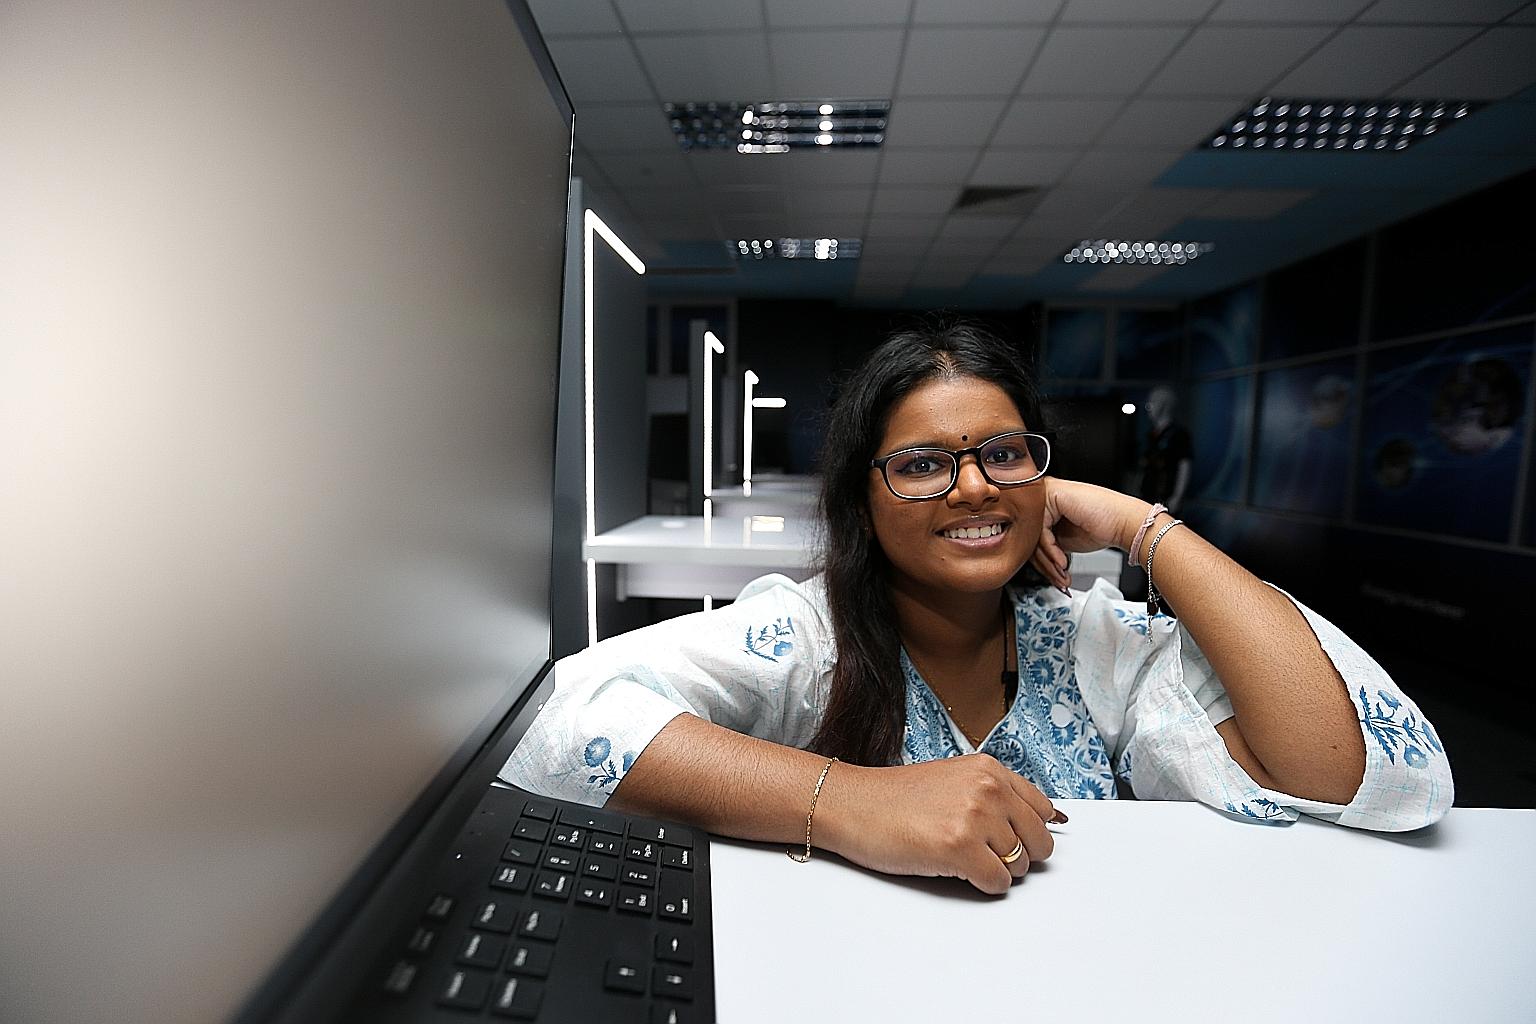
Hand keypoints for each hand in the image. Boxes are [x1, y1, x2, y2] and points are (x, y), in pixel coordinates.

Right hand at [816, 754, 1064, 894]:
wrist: (852, 804)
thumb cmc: (894, 798)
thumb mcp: (954, 779)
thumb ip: (993, 794)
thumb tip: (1043, 820)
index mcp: (990, 770)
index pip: (1043, 810)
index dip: (1029, 832)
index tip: (1013, 840)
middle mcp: (988, 788)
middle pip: (1039, 842)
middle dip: (1018, 856)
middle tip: (983, 854)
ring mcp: (975, 817)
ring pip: (1020, 866)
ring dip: (996, 871)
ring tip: (962, 859)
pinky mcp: (959, 848)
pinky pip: (997, 884)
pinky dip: (982, 886)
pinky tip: (955, 870)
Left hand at [1029, 477, 1145, 590]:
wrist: (1125, 523)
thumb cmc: (1102, 528)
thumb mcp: (1063, 540)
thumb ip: (1044, 544)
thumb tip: (1027, 559)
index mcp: (1044, 502)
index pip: (1030, 535)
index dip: (1042, 561)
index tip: (1053, 577)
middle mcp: (1043, 493)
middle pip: (1030, 535)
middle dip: (1044, 565)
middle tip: (1057, 579)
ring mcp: (1046, 491)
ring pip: (1033, 535)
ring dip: (1048, 562)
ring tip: (1061, 574)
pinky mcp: (1052, 494)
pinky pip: (1041, 530)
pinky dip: (1051, 551)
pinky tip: (1063, 561)